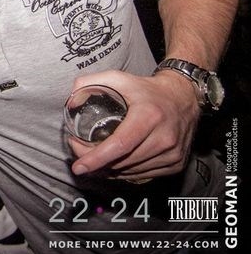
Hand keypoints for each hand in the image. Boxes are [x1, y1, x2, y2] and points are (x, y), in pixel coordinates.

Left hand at [67, 69, 199, 180]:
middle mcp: (164, 137)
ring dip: (110, 170)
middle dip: (96, 162)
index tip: (79, 166)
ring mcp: (172, 153)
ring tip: (96, 157)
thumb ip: (90, 83)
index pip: (119, 145)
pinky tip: (115, 163)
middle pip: (122, 161)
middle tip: (80, 152)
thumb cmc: (147, 89)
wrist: (183, 97)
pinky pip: (144, 176)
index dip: (96, 158)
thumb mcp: (119, 78)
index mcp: (149, 116)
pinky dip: (126, 173)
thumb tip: (70, 102)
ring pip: (131, 172)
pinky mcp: (176, 163)